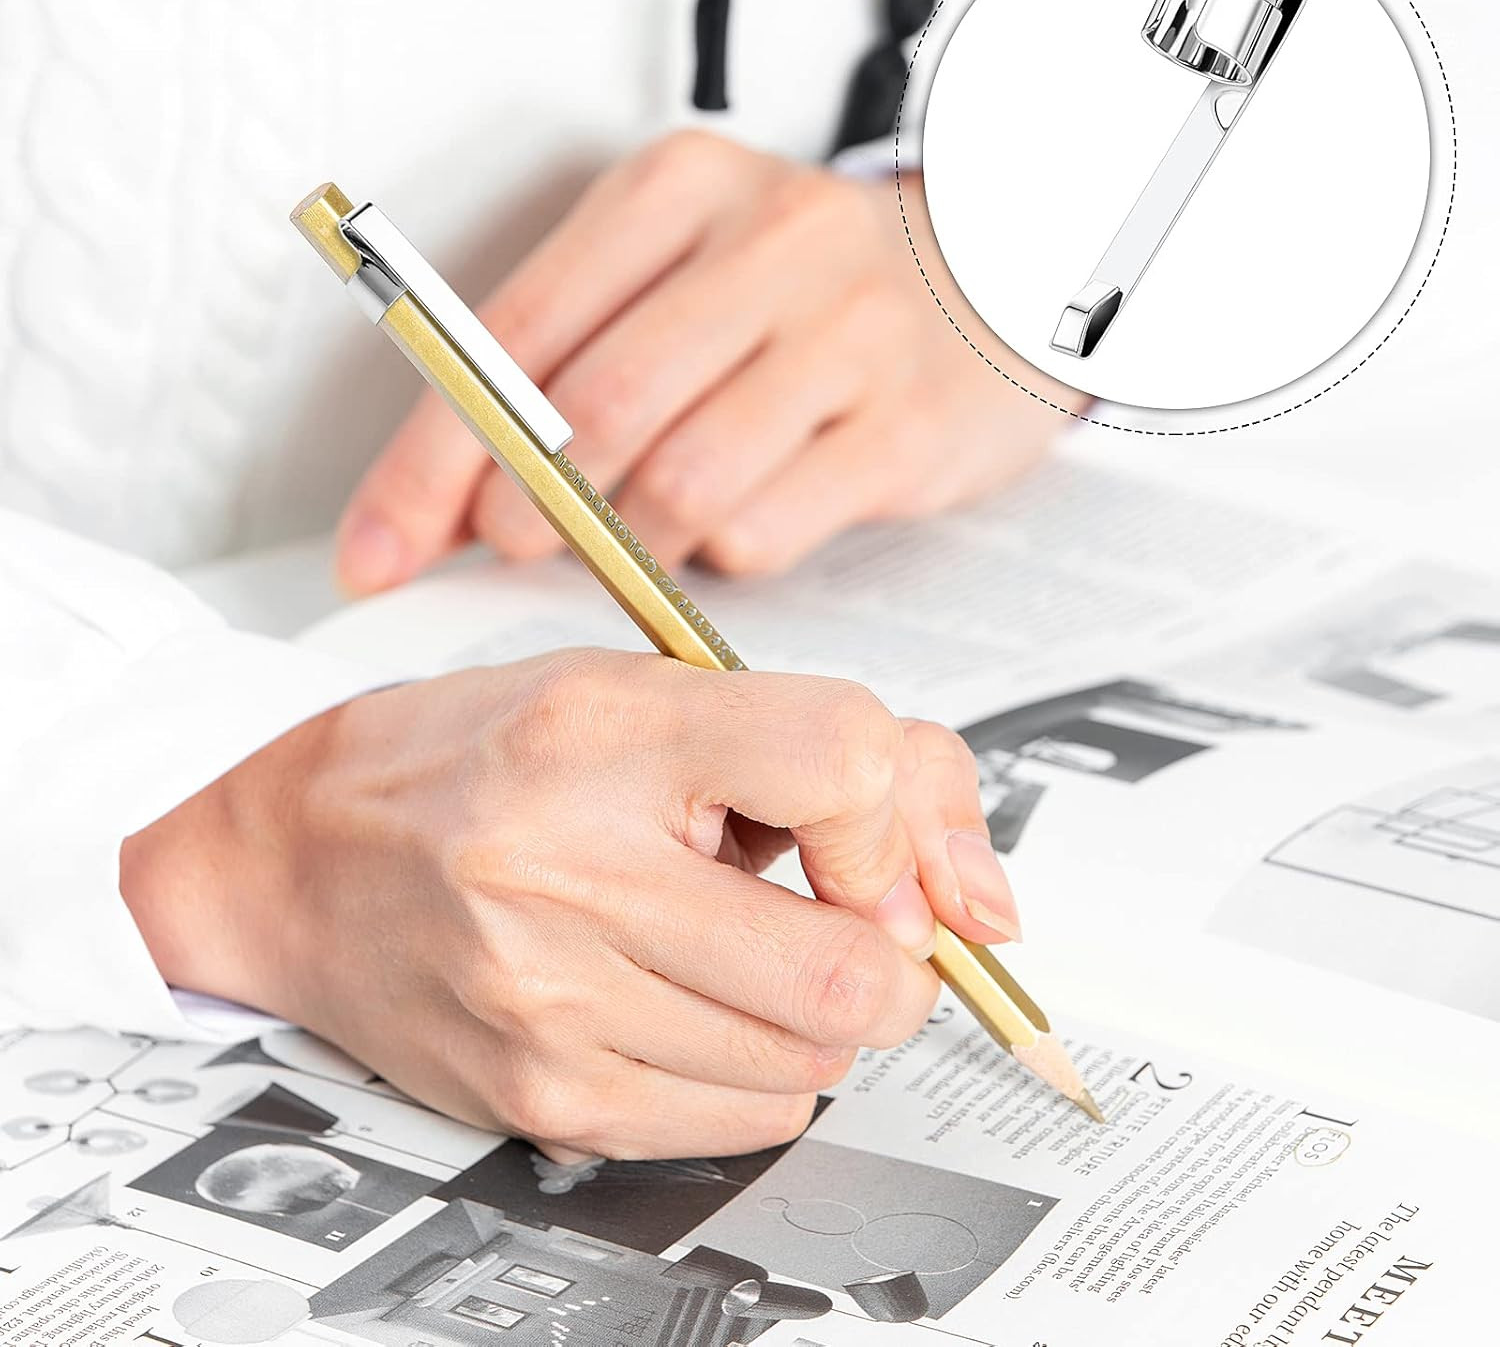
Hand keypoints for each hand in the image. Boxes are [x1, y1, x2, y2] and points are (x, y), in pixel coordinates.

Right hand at [121, 651, 1020, 1159]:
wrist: (298, 856)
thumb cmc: (475, 759)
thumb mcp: (646, 690)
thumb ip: (829, 750)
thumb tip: (977, 895)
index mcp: (604, 730)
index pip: (845, 761)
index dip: (894, 811)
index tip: (857, 830)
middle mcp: (569, 872)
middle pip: (859, 964)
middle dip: (893, 946)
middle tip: (839, 908)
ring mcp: (554, 1004)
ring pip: (818, 1058)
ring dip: (822, 1008)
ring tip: (737, 942)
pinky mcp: (546, 1100)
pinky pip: (750, 1121)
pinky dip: (763, 1068)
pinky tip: (695, 1001)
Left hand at [336, 130, 1080, 591]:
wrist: (990, 279)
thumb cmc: (804, 289)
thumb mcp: (679, 272)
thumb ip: (563, 364)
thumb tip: (441, 498)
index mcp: (677, 191)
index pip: (513, 334)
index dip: (430, 459)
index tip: (377, 548)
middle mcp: (768, 243)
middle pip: (595, 408)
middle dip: (526, 509)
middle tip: (511, 545)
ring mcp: (848, 334)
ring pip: (681, 481)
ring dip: (628, 543)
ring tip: (634, 537)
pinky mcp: (905, 428)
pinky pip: (767, 527)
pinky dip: (720, 554)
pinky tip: (730, 526)